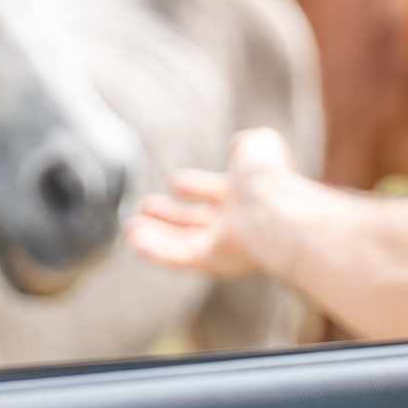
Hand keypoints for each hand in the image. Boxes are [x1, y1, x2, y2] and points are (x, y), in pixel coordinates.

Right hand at [124, 127, 297, 279]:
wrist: (277, 209)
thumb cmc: (270, 177)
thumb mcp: (260, 146)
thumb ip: (248, 145)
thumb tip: (239, 145)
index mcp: (246, 193)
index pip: (215, 191)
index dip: (194, 186)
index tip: (175, 182)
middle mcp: (235, 221)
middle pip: (196, 220)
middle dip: (170, 215)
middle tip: (145, 206)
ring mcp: (225, 243)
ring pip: (184, 243)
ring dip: (156, 236)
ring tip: (130, 229)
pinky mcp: (215, 262)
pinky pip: (181, 260)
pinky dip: (157, 253)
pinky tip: (135, 245)